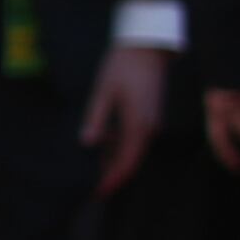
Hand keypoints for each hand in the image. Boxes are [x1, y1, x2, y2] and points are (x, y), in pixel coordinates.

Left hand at [78, 43, 170, 195]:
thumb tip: (87, 144)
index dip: (113, 179)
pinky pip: (135, 137)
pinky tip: (103, 143)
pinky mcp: (150, 114)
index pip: (127, 162)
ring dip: (115, 159)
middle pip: (131, 160)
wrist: (147, 46)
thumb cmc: (122, 66)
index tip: (98, 193)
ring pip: (133, 149)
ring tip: (93, 168)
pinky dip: (120, 145)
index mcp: (138, 124)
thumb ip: (96, 119)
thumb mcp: (103, 91)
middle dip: (112, 175)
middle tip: (92, 188)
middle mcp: (149, 127)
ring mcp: (152, 121)